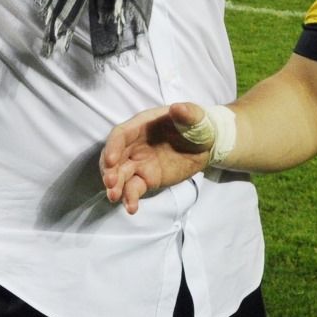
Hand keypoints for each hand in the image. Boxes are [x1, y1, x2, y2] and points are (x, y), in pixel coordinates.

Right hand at [100, 103, 214, 214]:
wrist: (207, 145)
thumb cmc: (198, 125)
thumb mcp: (196, 117)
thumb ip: (188, 113)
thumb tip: (178, 108)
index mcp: (142, 125)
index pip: (121, 134)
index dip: (113, 146)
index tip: (111, 160)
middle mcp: (135, 144)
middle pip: (114, 157)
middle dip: (109, 170)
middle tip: (110, 183)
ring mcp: (139, 163)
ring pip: (120, 175)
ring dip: (115, 186)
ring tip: (115, 197)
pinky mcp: (146, 179)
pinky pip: (133, 189)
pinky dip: (130, 198)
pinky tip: (131, 208)